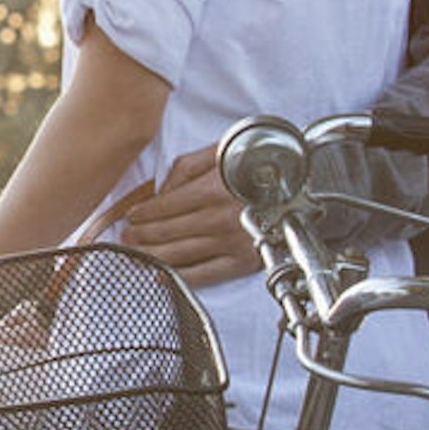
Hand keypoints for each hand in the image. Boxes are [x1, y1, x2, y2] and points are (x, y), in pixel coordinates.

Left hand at [121, 148, 261, 285]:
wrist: (304, 187)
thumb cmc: (259, 166)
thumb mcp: (221, 151)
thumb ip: (185, 167)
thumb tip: (159, 191)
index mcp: (213, 189)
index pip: (165, 206)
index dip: (142, 213)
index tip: (130, 217)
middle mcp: (220, 218)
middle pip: (167, 232)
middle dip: (140, 236)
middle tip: (124, 237)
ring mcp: (231, 243)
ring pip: (179, 254)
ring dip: (151, 255)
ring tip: (134, 253)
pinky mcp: (242, 262)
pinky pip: (203, 274)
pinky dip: (179, 277)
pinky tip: (161, 275)